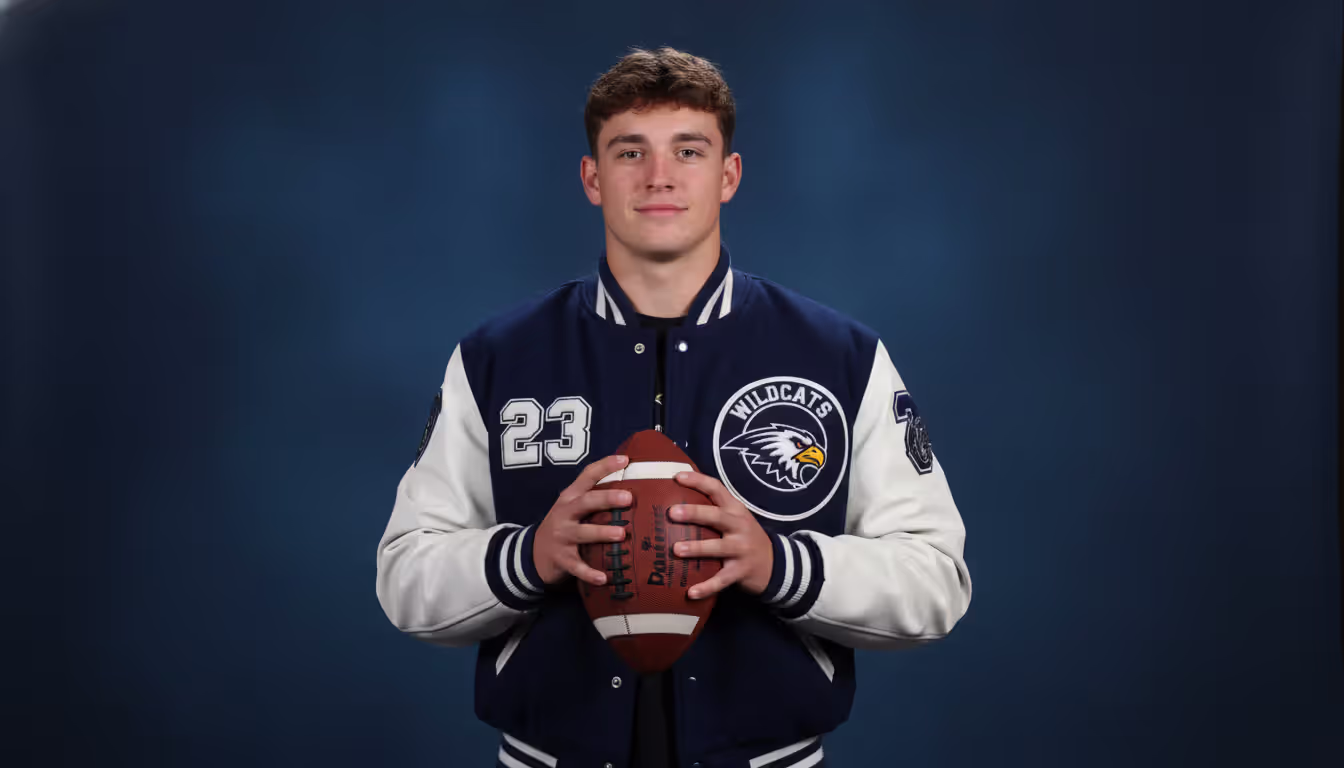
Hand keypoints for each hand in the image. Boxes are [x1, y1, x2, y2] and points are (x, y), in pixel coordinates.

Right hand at [533, 454, 632, 586]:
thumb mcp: (573, 507)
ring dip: (602, 533)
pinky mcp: (561, 559)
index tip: (625, 459)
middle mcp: (565, 513)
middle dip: (606, 499)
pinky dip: (590, 573)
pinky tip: (604, 578)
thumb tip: (634, 487)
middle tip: (628, 498)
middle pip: (586, 503)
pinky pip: (577, 567)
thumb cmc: (564, 526)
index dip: (605, 466)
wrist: (533, 553)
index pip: (587, 476)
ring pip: (582, 533)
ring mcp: (562, 536)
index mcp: (571, 497)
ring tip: (621, 535)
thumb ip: (595, 497)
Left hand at [669, 471, 773, 599]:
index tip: (676, 477)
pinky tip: (690, 593)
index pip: (717, 489)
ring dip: (697, 548)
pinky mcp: (741, 571)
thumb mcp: (735, 518)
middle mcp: (739, 526)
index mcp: (735, 509)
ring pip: (718, 547)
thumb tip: (675, 501)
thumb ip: (713, 510)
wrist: (776, 564)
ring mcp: (742, 549)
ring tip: (676, 550)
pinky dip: (706, 587)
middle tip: (672, 513)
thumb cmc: (744, 537)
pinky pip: (722, 580)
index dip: (697, 481)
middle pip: (717, 516)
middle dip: (694, 513)